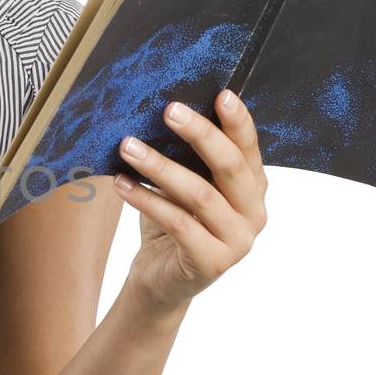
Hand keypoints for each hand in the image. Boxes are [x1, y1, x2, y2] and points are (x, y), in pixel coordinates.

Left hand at [114, 88, 267, 315]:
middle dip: (200, 134)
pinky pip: (178, 223)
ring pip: (200, 195)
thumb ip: (187, 157)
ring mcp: (238, 241)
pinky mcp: (212, 262)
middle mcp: (254, 213)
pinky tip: (121, 183)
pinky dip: (147, 200)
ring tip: (128, 146)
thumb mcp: (182, 184)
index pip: (249, 148)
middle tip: (168, 110)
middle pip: (230, 167)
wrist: (159, 281)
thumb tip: (164, 108)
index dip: (238, 121)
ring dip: (160, 166)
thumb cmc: (171, 223)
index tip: (219, 93)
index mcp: (254, 188)